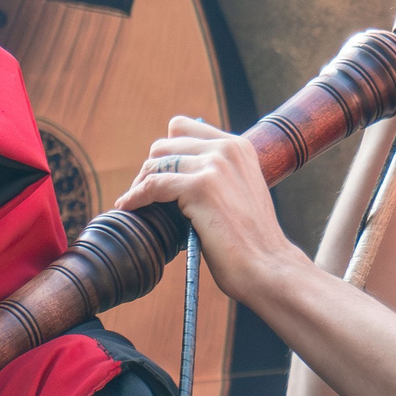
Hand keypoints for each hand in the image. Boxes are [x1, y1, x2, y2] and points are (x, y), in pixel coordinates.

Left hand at [113, 117, 303, 306]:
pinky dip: (136, 196)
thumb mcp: (238, 192)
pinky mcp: (201, 188)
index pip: (182, 128)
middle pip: (164, 144)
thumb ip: (215, 175)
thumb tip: (174, 172)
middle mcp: (227, 149)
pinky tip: (128, 207)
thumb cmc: (250, 242)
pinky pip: (153, 185)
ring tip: (134, 203)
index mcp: (238, 146)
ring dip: (140, 184)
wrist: (267, 267)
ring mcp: (214, 166)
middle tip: (145, 197)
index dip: (166, 153)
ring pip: (156, 163)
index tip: (160, 177)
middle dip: (151, 169)